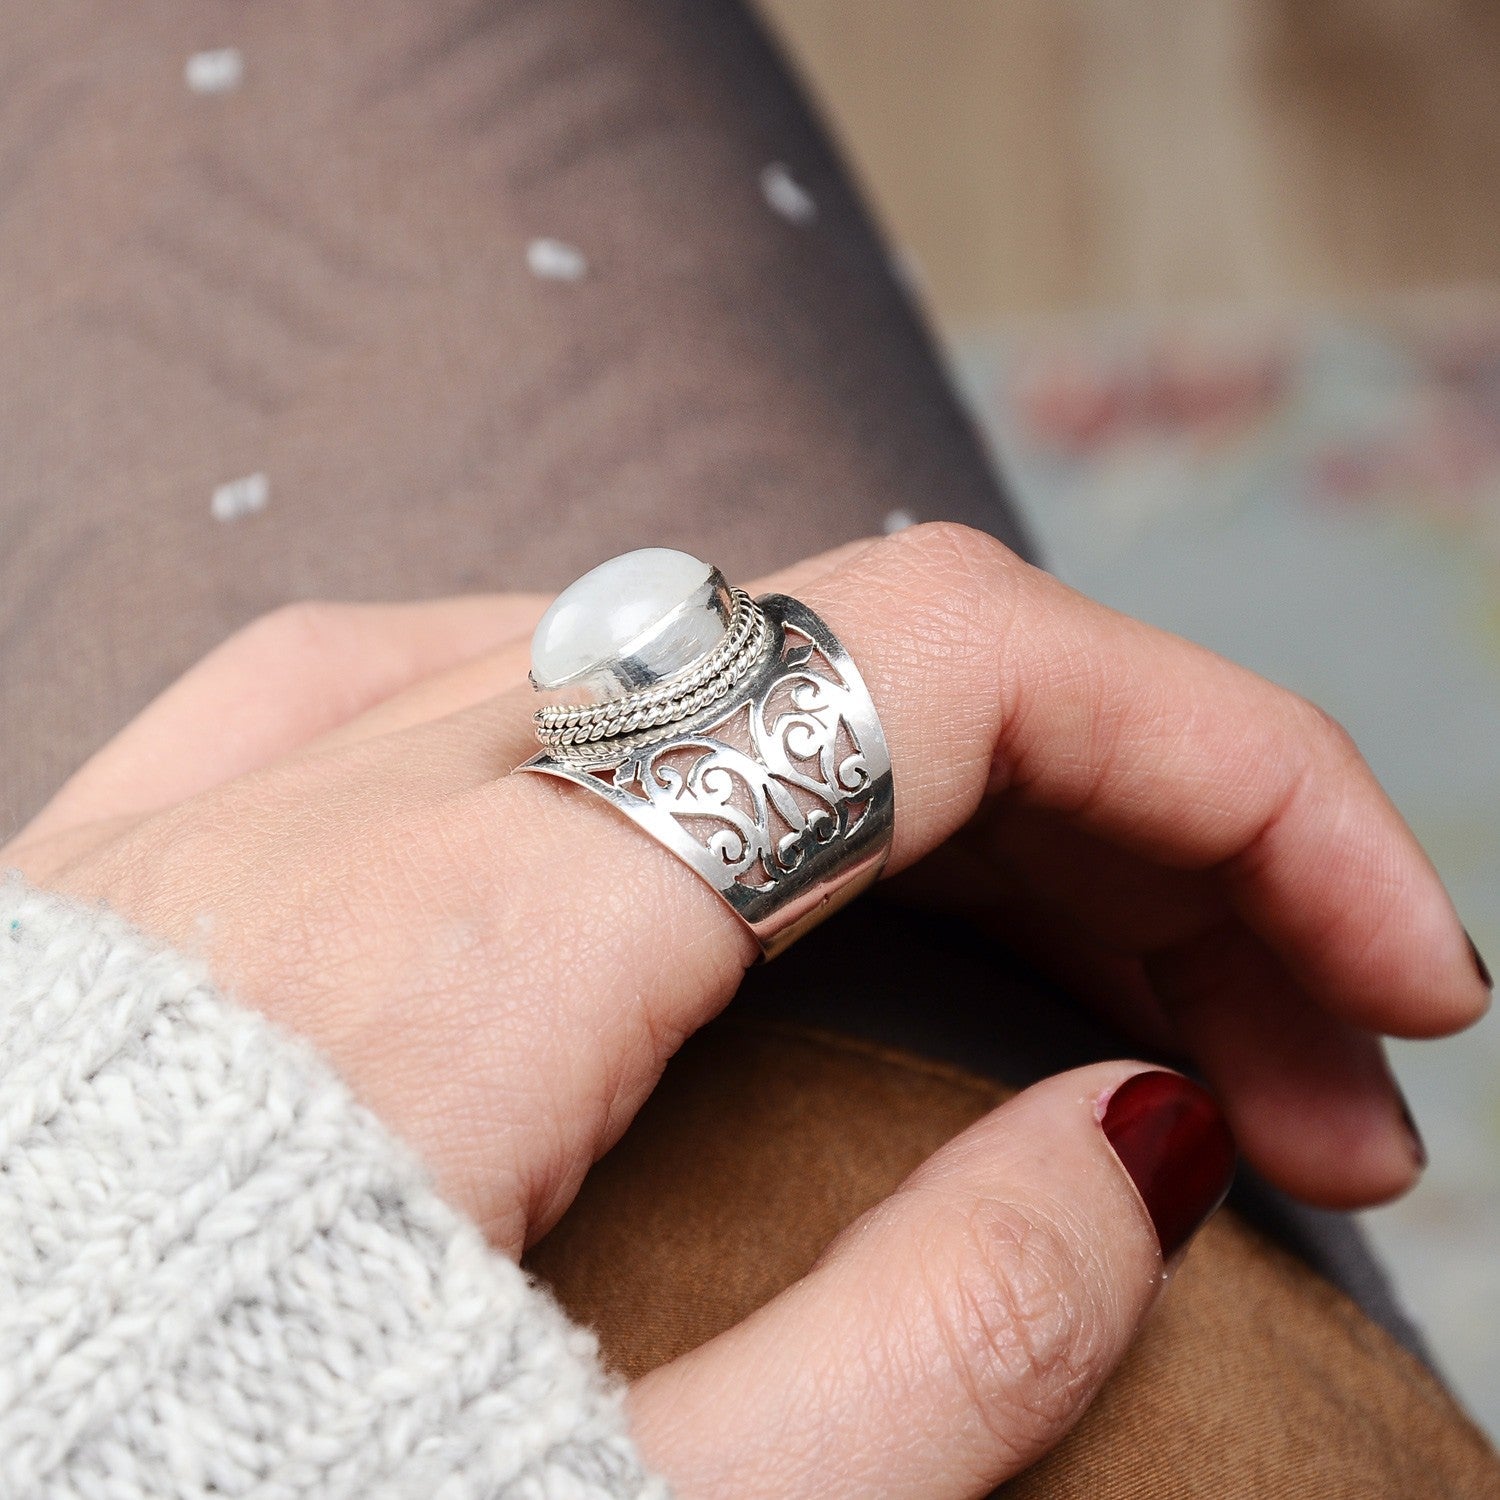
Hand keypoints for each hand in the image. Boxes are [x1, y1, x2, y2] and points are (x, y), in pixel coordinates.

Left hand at [4, 524, 1484, 1495]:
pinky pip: (552, 686)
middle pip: (893, 668)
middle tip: (1315, 1068)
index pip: (972, 667)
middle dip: (1166, 845)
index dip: (1245, 776)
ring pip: (752, 673)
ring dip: (987, 813)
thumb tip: (1148, 1141)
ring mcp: (288, 750)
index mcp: (484, 911)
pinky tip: (820, 864)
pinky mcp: (222, 797)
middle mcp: (388, 756)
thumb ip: (924, 1344)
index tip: (1403, 965)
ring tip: (1134, 1011)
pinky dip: (753, 762)